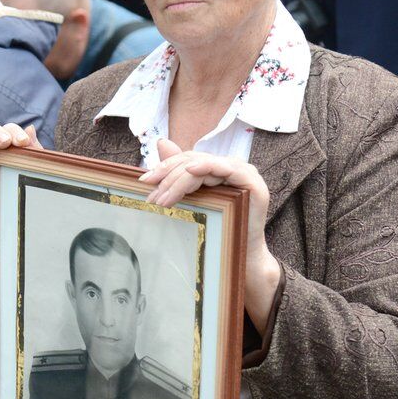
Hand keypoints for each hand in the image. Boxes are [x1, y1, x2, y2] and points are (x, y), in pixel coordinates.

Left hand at [138, 140, 280, 334]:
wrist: (241, 256)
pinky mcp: (253, 182)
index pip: (188, 160)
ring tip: (164, 199)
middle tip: (152, 197)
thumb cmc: (217, 229)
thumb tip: (161, 142)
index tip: (144, 181)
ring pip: (205, 166)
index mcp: (218, 167)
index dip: (165, 167)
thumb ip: (179, 174)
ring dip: (180, 180)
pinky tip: (192, 170)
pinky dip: (208, 167)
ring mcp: (245, 172)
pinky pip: (228, 168)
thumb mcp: (193, 199)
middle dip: (169, 177)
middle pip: (194, 161)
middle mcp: (231, 166)